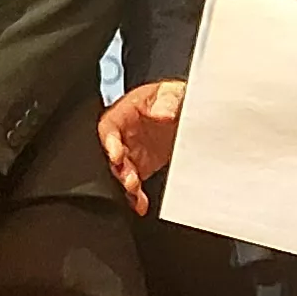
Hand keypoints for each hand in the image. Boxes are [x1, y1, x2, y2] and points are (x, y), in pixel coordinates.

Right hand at [99, 80, 187, 210]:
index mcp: (126, 112)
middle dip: (119, 169)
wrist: (187, 111)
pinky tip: (141, 204)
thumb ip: (168, 99)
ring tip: (136, 192)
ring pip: (122, 171)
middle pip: (112, 154)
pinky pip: (135, 183)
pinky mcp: (143, 167)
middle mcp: (125, 134)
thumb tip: (163, 111)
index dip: (109, 141)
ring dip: (127, 184)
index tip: (116, 154)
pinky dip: (136, 196)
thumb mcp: (173, 91)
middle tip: (130, 180)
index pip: (108, 127)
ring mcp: (133, 152)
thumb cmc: (174, 97)